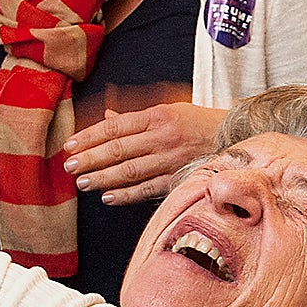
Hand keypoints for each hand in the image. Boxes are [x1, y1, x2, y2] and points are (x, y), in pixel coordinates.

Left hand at [64, 103, 225, 203]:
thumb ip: (135, 116)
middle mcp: (162, 137)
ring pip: (130, 171)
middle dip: (90, 158)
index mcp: (157, 116)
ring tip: (83, 182)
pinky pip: (148, 189)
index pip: (115, 126)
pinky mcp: (179, 178)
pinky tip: (108, 197)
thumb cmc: (199, 123)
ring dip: (103, 178)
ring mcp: (171, 159)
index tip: (70, 145)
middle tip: (69, 167)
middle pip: (119, 149)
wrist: (237, 138)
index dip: (90, 136)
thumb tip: (106, 117)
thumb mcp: (169, 109)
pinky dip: (127, 195)